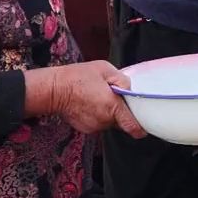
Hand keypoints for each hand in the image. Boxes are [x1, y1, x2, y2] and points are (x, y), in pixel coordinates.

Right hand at [24, 62, 145, 137]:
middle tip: (115, 99)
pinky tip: (90, 104)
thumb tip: (129, 88)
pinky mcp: (86, 128)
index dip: (141, 128)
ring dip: (109, 114)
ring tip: (99, 99)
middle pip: (122, 122)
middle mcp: (104, 120)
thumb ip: (122, 80)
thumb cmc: (77, 77)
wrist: (53, 89)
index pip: (132, 126)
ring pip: (110, 122)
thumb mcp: (104, 69)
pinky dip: (98, 116)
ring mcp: (94, 126)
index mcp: (112, 107)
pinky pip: (99, 123)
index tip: (145, 127)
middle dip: (122, 112)